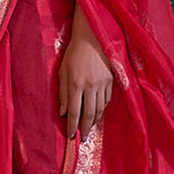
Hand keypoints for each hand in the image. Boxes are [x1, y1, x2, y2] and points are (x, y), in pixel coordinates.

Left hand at [58, 4, 112, 140]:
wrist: (94, 34)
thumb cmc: (75, 51)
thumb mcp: (63, 70)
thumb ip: (62, 92)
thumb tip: (62, 113)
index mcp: (76, 83)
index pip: (74, 111)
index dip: (72, 126)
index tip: (71, 136)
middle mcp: (91, 86)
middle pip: (89, 114)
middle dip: (85, 128)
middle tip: (82, 138)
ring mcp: (103, 83)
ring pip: (100, 108)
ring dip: (95, 121)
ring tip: (90, 128)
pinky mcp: (112, 79)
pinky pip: (107, 99)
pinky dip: (103, 109)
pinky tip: (98, 113)